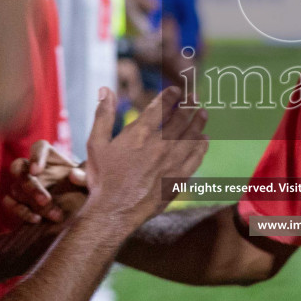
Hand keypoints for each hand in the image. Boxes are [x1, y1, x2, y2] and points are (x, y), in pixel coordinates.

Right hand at [0, 142, 88, 225]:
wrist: (81, 206)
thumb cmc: (86, 187)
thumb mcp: (92, 180)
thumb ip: (86, 176)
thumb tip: (73, 175)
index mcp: (51, 156)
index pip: (38, 147)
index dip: (34, 156)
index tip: (37, 170)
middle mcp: (33, 168)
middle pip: (19, 168)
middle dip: (30, 185)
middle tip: (46, 200)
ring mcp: (24, 184)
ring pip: (16, 188)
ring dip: (32, 203)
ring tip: (55, 215)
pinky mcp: (19, 201)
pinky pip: (10, 203)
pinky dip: (20, 211)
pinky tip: (37, 219)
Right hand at [83, 86, 206, 227]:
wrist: (114, 211)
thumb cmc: (102, 178)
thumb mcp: (95, 143)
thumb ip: (103, 115)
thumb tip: (105, 89)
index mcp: (140, 133)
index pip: (160, 107)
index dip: (170, 96)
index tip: (176, 90)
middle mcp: (160, 145)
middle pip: (180, 120)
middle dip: (189, 106)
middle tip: (195, 97)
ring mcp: (172, 162)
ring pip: (191, 137)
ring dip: (199, 123)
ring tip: (203, 113)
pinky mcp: (178, 179)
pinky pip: (195, 159)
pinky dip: (201, 147)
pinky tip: (204, 141)